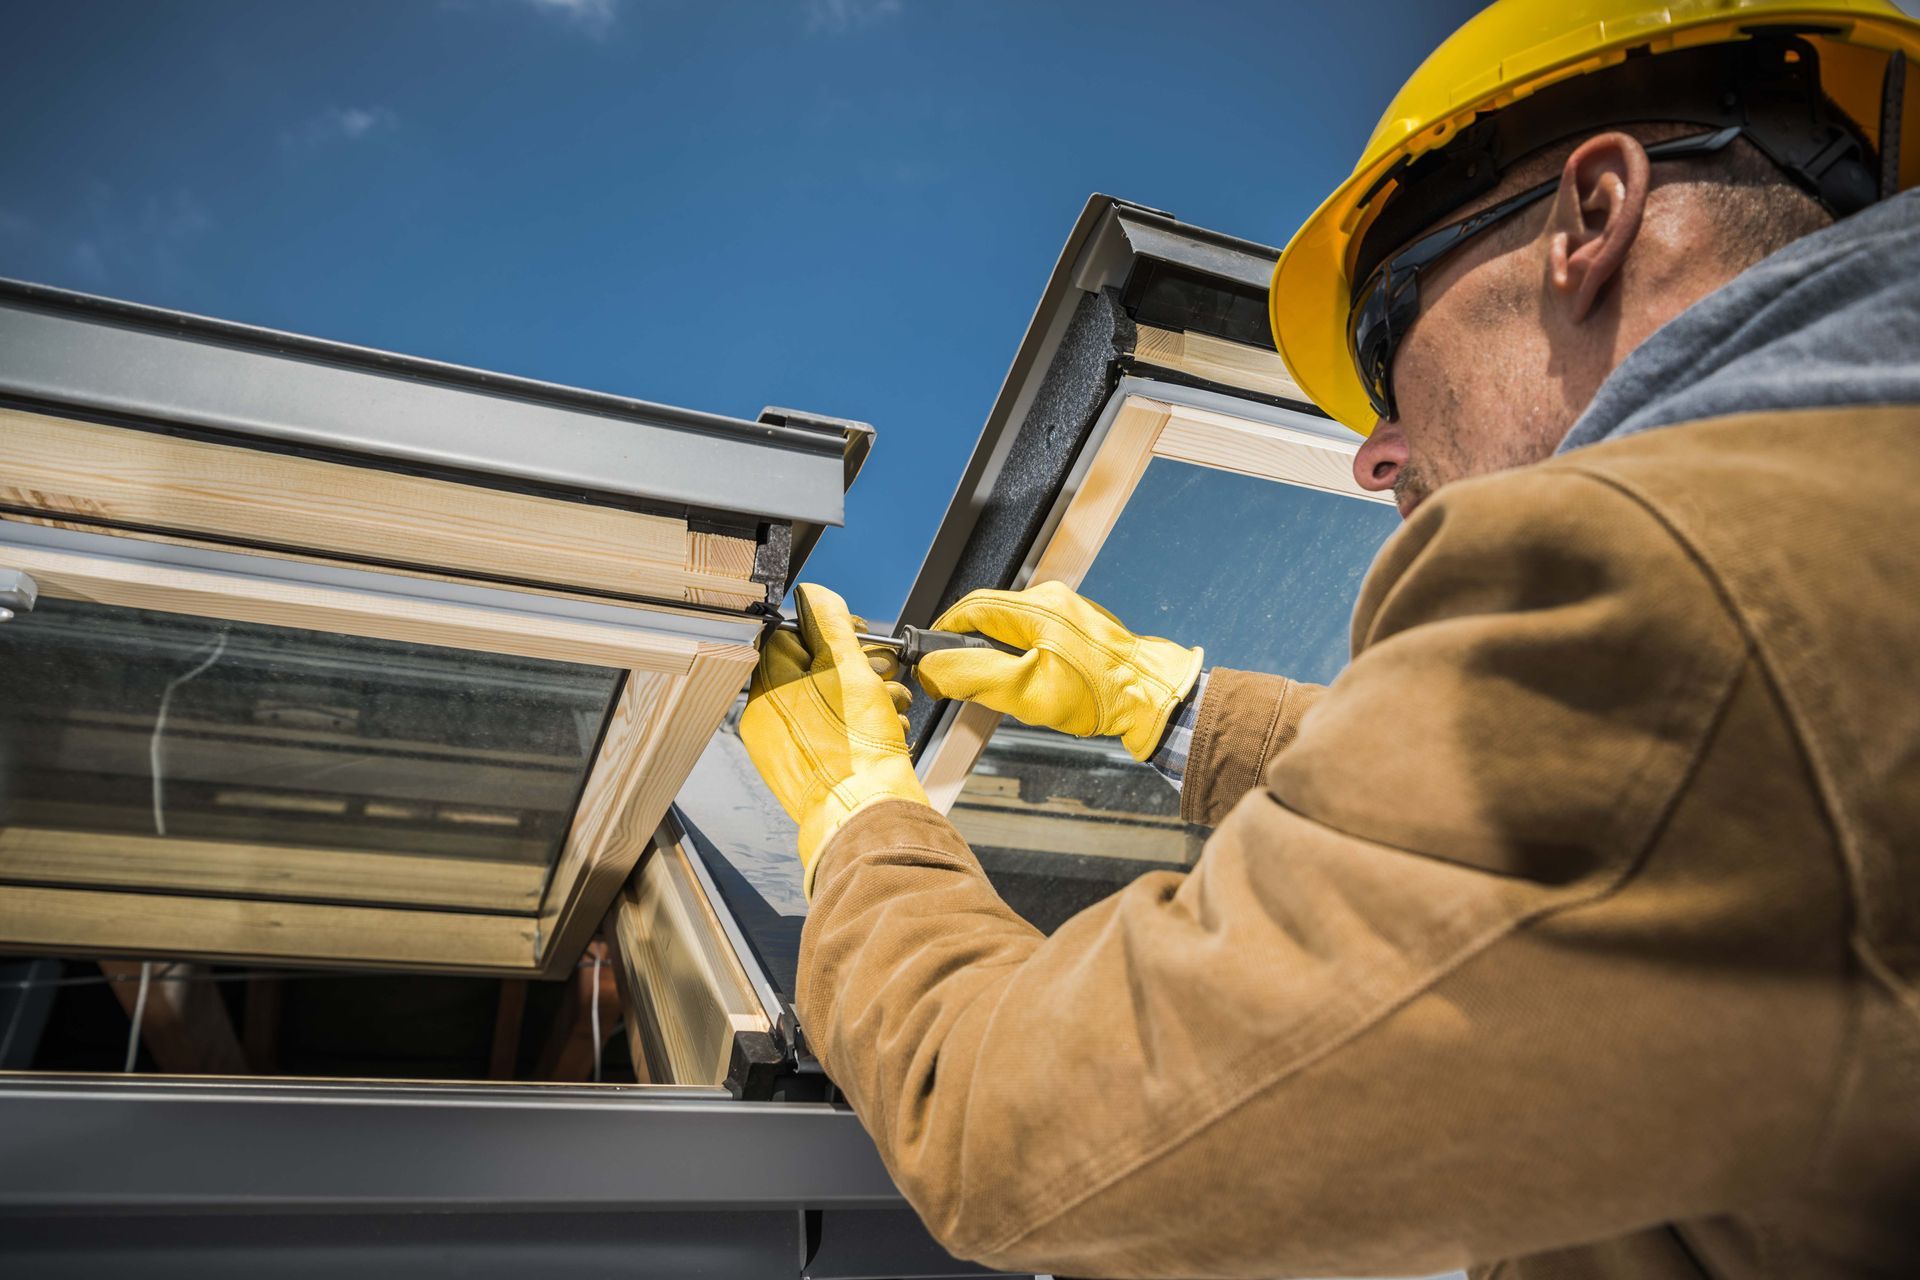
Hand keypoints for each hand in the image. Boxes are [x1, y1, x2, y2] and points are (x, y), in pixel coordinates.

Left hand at [739, 583, 929, 895]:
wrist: (870, 816)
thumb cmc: (856, 749)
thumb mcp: (846, 667)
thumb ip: (829, 624)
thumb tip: (813, 594)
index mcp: (767, 692)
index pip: (788, 638)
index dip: (829, 630)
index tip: (858, 635)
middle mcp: (770, 721)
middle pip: (813, 671)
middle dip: (858, 667)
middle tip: (884, 674)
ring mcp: (788, 750)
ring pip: (831, 704)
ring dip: (869, 698)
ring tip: (892, 708)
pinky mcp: (811, 772)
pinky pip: (835, 735)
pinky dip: (864, 729)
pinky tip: (887, 733)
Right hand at [916, 580, 1201, 761]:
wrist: (1153, 698)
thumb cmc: (1099, 695)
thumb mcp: (1025, 691)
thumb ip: (973, 675)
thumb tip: (932, 668)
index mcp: (1036, 607)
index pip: (970, 608)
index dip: (944, 633)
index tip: (930, 659)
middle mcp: (1053, 600)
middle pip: (990, 615)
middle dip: (970, 646)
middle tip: (961, 680)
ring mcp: (1069, 611)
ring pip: (1012, 627)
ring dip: (997, 654)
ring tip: (1000, 687)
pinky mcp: (1081, 628)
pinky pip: (1036, 634)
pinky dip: (1021, 655)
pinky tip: (1031, 683)